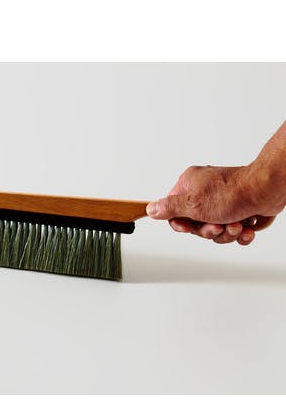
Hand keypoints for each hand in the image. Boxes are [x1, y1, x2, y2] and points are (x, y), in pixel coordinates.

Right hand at [146, 165, 280, 244]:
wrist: (267, 191)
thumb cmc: (233, 193)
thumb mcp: (192, 203)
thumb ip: (169, 208)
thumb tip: (150, 209)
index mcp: (189, 184)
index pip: (173, 210)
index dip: (181, 224)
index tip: (188, 227)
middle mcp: (204, 191)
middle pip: (194, 223)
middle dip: (208, 230)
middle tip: (217, 225)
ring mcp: (221, 200)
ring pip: (214, 228)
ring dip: (226, 232)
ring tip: (236, 225)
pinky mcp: (238, 208)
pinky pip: (231, 228)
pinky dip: (239, 232)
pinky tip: (245, 229)